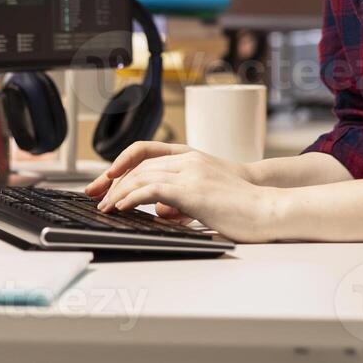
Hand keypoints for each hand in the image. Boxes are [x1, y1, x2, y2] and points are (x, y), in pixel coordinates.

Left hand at [83, 141, 280, 242]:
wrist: (268, 208)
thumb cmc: (241, 206)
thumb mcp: (205, 196)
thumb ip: (179, 200)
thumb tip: (157, 211)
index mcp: (191, 157)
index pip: (145, 151)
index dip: (121, 162)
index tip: (105, 178)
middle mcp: (188, 160)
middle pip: (138, 164)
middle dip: (111, 180)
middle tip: (94, 195)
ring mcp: (190, 173)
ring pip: (141, 176)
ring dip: (117, 192)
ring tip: (103, 206)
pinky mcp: (192, 190)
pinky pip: (151, 190)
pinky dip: (130, 197)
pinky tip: (120, 207)